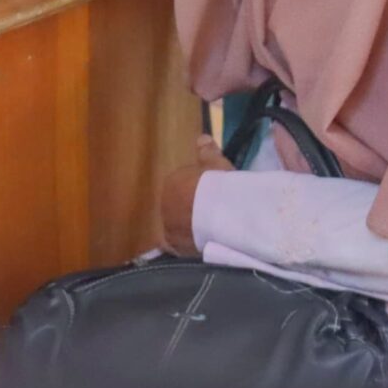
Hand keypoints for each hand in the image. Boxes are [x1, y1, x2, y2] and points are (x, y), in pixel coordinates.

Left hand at [159, 133, 233, 257]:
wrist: (223, 214)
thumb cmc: (218, 185)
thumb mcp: (216, 164)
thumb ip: (207, 152)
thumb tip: (202, 138)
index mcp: (171, 184)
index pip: (179, 187)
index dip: (194, 191)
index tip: (208, 194)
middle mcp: (164, 207)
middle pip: (176, 208)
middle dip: (189, 210)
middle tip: (209, 213)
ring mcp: (169, 230)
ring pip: (177, 229)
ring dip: (188, 229)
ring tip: (207, 232)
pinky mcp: (177, 249)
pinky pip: (179, 248)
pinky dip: (186, 247)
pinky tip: (198, 247)